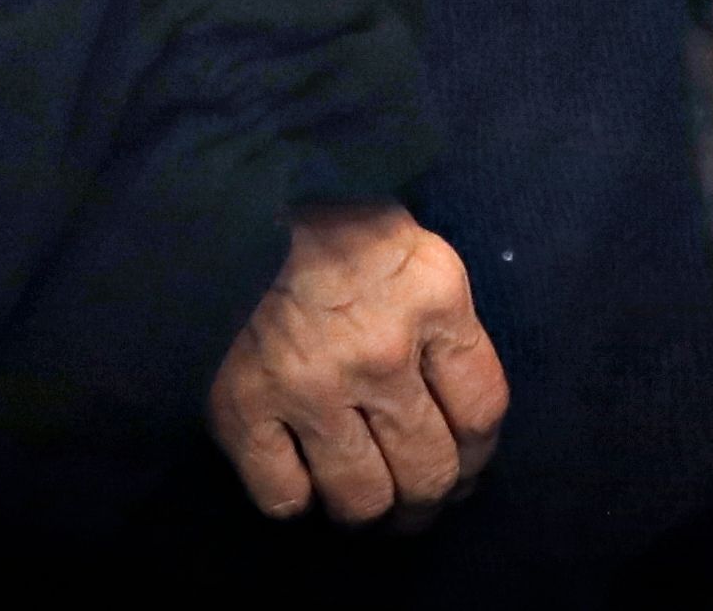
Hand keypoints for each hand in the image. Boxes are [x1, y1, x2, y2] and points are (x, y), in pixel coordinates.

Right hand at [205, 201, 505, 527]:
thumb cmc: (330, 224)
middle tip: (413, 503)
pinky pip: (284, 497)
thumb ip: (439, 323)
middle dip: (426, 501)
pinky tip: (299, 478)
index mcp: (435, 299)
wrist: (230, 199)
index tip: (463, 470)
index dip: (476, 459)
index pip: (482, 413)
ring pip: (361, 499)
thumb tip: (456, 416)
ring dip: (367, 513)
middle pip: (428, 471)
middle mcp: (381, 351)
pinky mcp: (242, 407)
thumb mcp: (413, 249)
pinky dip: (295, 502)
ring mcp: (310, 385)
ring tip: (361, 502)